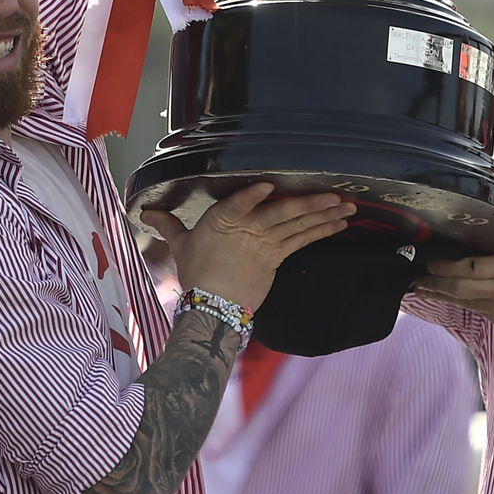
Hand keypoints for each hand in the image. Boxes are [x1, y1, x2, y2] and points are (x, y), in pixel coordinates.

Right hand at [141, 182, 353, 314]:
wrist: (211, 308)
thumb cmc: (196, 273)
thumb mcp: (181, 244)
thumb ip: (169, 224)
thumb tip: (146, 213)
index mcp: (221, 221)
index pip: (236, 207)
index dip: (252, 197)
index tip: (267, 186)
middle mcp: (247, 231)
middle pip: (282, 214)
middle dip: (311, 203)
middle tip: (336, 194)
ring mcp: (266, 245)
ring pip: (298, 226)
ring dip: (325, 215)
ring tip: (347, 205)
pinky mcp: (277, 258)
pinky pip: (303, 240)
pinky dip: (321, 230)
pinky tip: (339, 223)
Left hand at [412, 233, 493, 339]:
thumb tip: (484, 237)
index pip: (472, 267)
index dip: (446, 266)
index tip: (430, 261)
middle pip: (461, 289)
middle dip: (435, 283)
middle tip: (416, 277)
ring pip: (466, 303)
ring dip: (443, 295)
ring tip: (423, 288)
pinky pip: (481, 312)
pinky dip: (465, 303)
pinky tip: (452, 297)